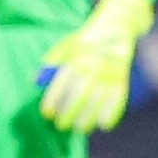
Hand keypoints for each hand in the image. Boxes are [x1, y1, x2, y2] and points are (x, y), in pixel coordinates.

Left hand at [39, 0, 154, 132]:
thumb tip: (35, 80)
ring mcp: (109, 74)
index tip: (46, 113)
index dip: (53, 100)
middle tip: (61, 126)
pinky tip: (103, 125)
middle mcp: (93, 67)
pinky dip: (112, 114)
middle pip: (79, 96)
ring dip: (88, 118)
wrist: (115, 28)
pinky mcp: (122, 79)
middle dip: (69, 114)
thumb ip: (51, 62)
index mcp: (76, 59)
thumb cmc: (84, 40)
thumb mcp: (65, 46)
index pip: (61, 84)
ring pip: (98, 102)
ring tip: (79, 129)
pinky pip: (118, 100)